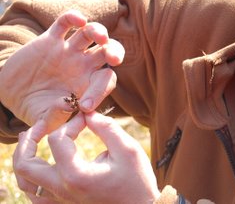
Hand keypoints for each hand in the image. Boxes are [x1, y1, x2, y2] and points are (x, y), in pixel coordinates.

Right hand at [0, 10, 124, 131]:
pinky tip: (78, 20)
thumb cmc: (36, 110)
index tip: (84, 106)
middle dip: (116, 52)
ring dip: (99, 31)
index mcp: (89, 84)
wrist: (11, 95)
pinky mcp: (51, 39)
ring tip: (100, 37)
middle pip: (109, 51)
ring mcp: (69, 50)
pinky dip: (73, 18)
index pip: (106, 81)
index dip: (100, 91)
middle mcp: (84, 64)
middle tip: (115, 59)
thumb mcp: (45, 119)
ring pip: (92, 33)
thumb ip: (57, 115)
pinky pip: (66, 23)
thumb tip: (68, 106)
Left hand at [13, 112, 160, 202]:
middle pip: (25, 165)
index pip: (57, 139)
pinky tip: (41, 167)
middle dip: (28, 141)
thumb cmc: (136, 181)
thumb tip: (88, 113)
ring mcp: (60, 202)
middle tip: (38, 127)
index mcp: (75, 174)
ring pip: (24, 183)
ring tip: (31, 143)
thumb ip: (106, 128)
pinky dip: (31, 179)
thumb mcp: (128, 149)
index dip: (71, 123)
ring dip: (24, 160)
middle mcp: (62, 190)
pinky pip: (35, 196)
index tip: (87, 119)